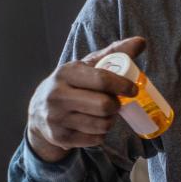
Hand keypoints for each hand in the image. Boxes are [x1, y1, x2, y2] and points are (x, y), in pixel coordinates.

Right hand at [26, 37, 146, 161]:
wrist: (39, 112)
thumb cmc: (72, 85)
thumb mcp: (87, 66)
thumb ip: (114, 53)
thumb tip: (141, 41)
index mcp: (66, 73)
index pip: (102, 79)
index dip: (123, 85)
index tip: (134, 89)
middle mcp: (57, 95)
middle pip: (105, 105)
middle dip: (116, 105)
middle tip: (115, 103)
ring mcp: (56, 118)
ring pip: (103, 125)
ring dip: (110, 120)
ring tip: (103, 114)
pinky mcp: (60, 138)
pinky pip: (96, 139)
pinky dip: (100, 134)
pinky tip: (92, 125)